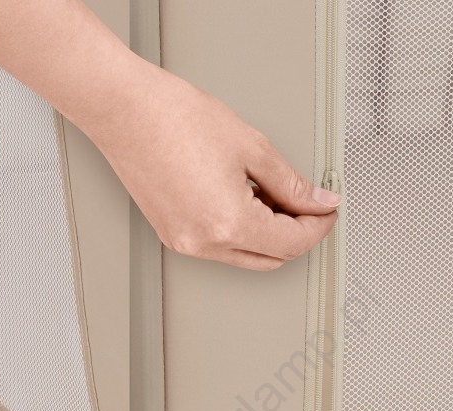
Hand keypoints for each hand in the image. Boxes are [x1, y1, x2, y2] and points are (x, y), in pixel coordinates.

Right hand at [91, 64, 340, 270]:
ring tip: (269, 192)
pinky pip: (221, 248)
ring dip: (267, 234)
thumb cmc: (174, 118)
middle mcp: (205, 244)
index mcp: (229, 223)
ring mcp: (186, 244)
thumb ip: (291, 183)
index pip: (292, 243)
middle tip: (306, 202)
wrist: (124, 110)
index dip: (318, 226)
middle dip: (295, 234)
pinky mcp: (174, 236)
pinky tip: (242, 199)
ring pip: (246, 256)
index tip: (328, 210)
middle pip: (272, 258)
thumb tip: (317, 201)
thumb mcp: (250, 147)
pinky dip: (240, 232)